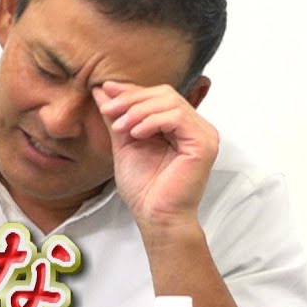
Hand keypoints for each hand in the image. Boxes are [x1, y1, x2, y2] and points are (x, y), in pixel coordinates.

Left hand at [93, 81, 218, 231]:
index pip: (160, 96)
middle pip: (166, 94)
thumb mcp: (125, 142)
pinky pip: (177, 118)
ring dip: (139, 110)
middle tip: (109, 111)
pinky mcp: (204, 144)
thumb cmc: (144, 188)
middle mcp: (196, 127)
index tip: (105, 92)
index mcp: (182, 127)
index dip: (132, 91)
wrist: (155, 216)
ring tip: (120, 128)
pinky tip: (136, 133)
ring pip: (171, 102)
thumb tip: (102, 90)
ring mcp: (204, 135)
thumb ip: (119, 116)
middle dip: (133, 99)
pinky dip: (152, 121)